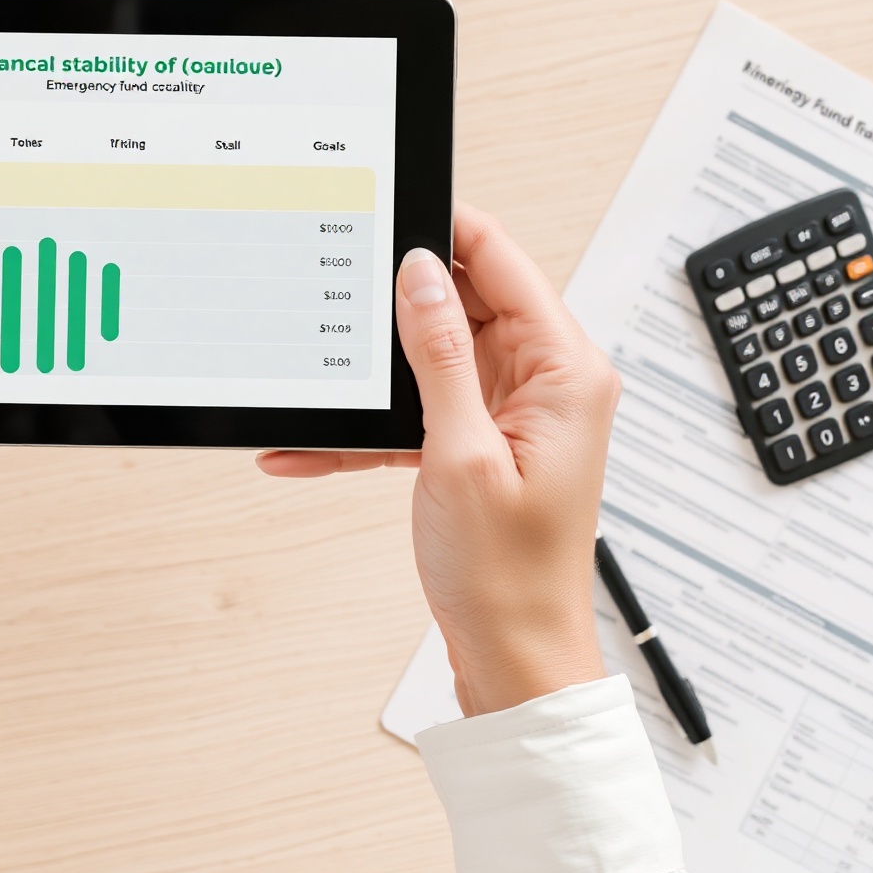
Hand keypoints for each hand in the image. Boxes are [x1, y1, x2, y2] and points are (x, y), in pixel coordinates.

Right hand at [259, 204, 616, 715]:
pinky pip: (417, 409)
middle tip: (335, 301)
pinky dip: (368, 426)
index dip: (445, 229)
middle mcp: (547, 381)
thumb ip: (440, 353)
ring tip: (320, 379)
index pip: (503, 261)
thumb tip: (419, 271)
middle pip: (465, 299)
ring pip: (434, 352)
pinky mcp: (480, 442)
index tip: (386, 211)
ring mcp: (513, 412)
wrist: (513, 661)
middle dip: (396, 301)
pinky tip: (307, 446)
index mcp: (565, 371)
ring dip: (374, 372)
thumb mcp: (458, 453)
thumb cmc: (508, 574)